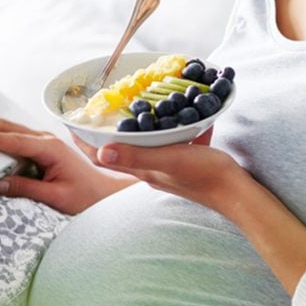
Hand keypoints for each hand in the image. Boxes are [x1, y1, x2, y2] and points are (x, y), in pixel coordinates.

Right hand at [0, 104, 134, 213]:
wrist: (106, 191)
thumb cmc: (86, 195)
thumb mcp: (57, 197)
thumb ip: (27, 189)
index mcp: (50, 149)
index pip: (15, 141)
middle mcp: (46, 140)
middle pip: (8, 126)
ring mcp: (44, 142)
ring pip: (10, 128)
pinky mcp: (43, 148)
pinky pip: (16, 136)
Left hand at [72, 128, 250, 214]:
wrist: (234, 191)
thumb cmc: (203, 174)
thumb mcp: (168, 159)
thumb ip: (137, 155)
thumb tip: (101, 152)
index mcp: (141, 169)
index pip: (103, 157)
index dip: (85, 143)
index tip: (70, 124)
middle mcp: (149, 170)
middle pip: (118, 152)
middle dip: (103, 136)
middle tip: (94, 115)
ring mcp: (166, 169)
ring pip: (141, 149)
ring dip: (131, 134)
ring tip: (127, 114)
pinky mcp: (182, 165)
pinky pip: (166, 145)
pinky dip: (163, 132)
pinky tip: (173, 119)